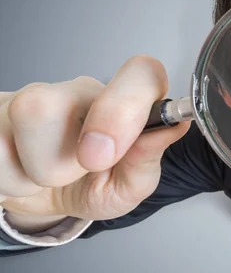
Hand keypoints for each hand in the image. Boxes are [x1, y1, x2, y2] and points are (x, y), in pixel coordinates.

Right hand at [0, 55, 189, 221]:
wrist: (48, 200)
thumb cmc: (94, 186)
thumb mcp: (128, 185)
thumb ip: (147, 159)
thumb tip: (172, 128)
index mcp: (123, 103)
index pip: (140, 72)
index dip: (124, 105)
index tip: (106, 155)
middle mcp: (79, 92)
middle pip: (54, 102)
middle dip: (60, 161)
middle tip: (76, 172)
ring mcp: (31, 97)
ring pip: (24, 118)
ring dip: (34, 171)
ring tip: (49, 174)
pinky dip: (8, 179)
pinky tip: (23, 171)